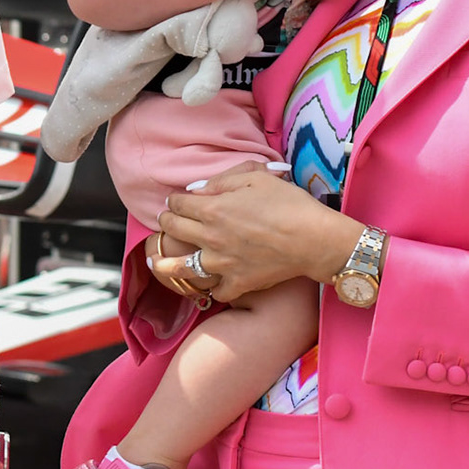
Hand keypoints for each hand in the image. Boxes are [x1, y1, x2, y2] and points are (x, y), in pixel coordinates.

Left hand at [152, 162, 356, 304]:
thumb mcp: (255, 177)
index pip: (178, 204)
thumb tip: (196, 190)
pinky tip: (208, 285)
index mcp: (212, 209)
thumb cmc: (288, 203)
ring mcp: (222, 264)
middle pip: (175, 230)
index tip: (175, 201)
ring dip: (165, 265)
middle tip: (165, 221)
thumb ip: (222, 181)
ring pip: (183, 268)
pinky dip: (211, 288)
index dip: (174, 201)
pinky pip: (216, 291)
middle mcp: (210, 238)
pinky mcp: (238, 283)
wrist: (312, 239)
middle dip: (166, 223)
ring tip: (155, 264)